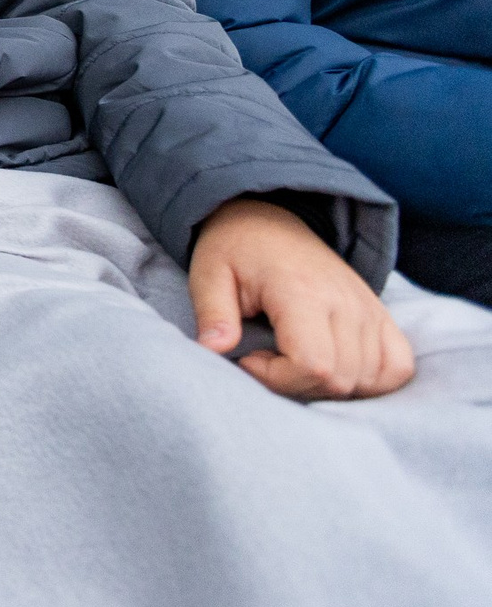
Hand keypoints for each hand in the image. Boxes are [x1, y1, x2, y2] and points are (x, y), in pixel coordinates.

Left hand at [190, 198, 414, 399]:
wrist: (271, 221)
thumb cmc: (236, 250)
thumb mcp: (209, 274)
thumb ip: (212, 314)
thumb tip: (212, 350)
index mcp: (302, 292)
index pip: (313, 365)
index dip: (277, 378)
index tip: (248, 359)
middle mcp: (346, 303)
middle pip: (340, 380)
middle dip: (296, 385)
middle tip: (266, 361)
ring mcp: (370, 310)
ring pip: (369, 380)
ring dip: (328, 386)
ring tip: (293, 360)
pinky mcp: (381, 316)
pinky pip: (398, 368)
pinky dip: (371, 382)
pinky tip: (335, 369)